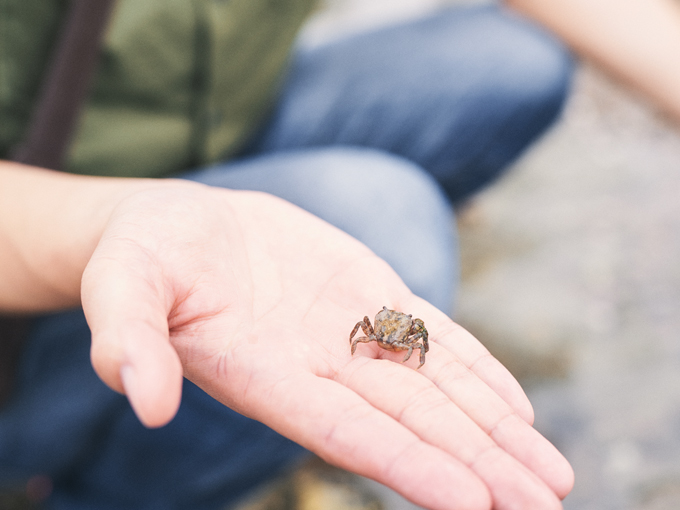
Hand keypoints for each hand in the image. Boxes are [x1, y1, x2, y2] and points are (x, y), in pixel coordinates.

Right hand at [81, 182, 572, 509]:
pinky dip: (474, 368)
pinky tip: (514, 404)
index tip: (472, 505)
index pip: (345, 431)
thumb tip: (140, 399)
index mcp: (261, 372)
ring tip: (548, 473)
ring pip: (432, 385)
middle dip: (476, 464)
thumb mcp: (120, 287)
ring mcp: (346, 328)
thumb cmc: (139, 259)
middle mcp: (315, 363)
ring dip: (491, 427)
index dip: (407, 463)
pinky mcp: (364, 291)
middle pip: (408, 421)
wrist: (177, 226)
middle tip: (543, 506)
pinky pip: (430, 334)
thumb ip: (129, 340)